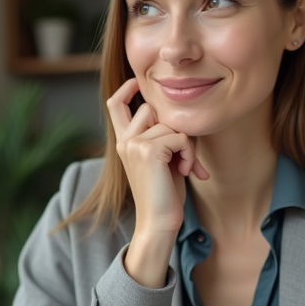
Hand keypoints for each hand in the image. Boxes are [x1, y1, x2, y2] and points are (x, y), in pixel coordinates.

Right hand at [105, 78, 208, 287]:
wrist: (159, 223)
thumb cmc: (165, 194)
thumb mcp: (161, 160)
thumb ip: (161, 136)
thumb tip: (177, 115)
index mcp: (124, 142)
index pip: (114, 104)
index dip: (125, 89)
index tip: (137, 82)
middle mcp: (125, 141)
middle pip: (152, 108)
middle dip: (174, 127)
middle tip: (184, 154)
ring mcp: (134, 144)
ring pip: (170, 124)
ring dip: (187, 145)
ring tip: (184, 167)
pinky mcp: (148, 150)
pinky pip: (180, 137)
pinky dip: (189, 153)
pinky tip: (185, 172)